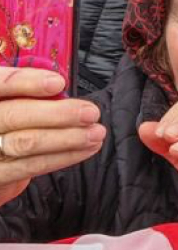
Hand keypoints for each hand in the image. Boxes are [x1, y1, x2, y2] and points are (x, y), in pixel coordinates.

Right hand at [0, 67, 105, 204]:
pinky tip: (84, 149)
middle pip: (13, 116)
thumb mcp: (13, 97)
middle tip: (91, 113)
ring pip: (24, 143)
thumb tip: (61, 88)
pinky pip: (29, 167)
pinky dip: (61, 157)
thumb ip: (28, 90)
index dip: (25, 82)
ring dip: (66, 138)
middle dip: (57, 114)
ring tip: (95, 133)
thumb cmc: (10, 113)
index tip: (58, 83)